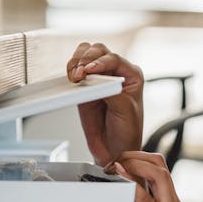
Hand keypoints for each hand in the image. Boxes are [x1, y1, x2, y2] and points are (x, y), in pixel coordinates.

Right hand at [66, 42, 143, 166]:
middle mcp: (116, 73)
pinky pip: (76, 69)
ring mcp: (99, 78)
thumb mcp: (125, 111)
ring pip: (85, 54)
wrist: (114, 150)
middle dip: (86, 59)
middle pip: (98, 51)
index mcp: (132, 76)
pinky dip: (71, 69)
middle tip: (80, 74)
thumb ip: (112, 93)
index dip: (100, 62)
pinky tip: (72, 79)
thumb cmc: (127, 133)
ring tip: (75, 76)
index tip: (89, 71)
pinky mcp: (85, 86)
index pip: (114, 59)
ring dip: (77, 61)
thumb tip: (97, 79)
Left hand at [113, 152, 202, 201]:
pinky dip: (131, 185)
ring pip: (157, 174)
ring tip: (115, 166)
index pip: (159, 172)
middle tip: (115, 161)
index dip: (139, 161)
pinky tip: (119, 177)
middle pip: (159, 165)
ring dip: (133, 163)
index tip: (119, 165)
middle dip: (135, 155)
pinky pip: (146, 200)